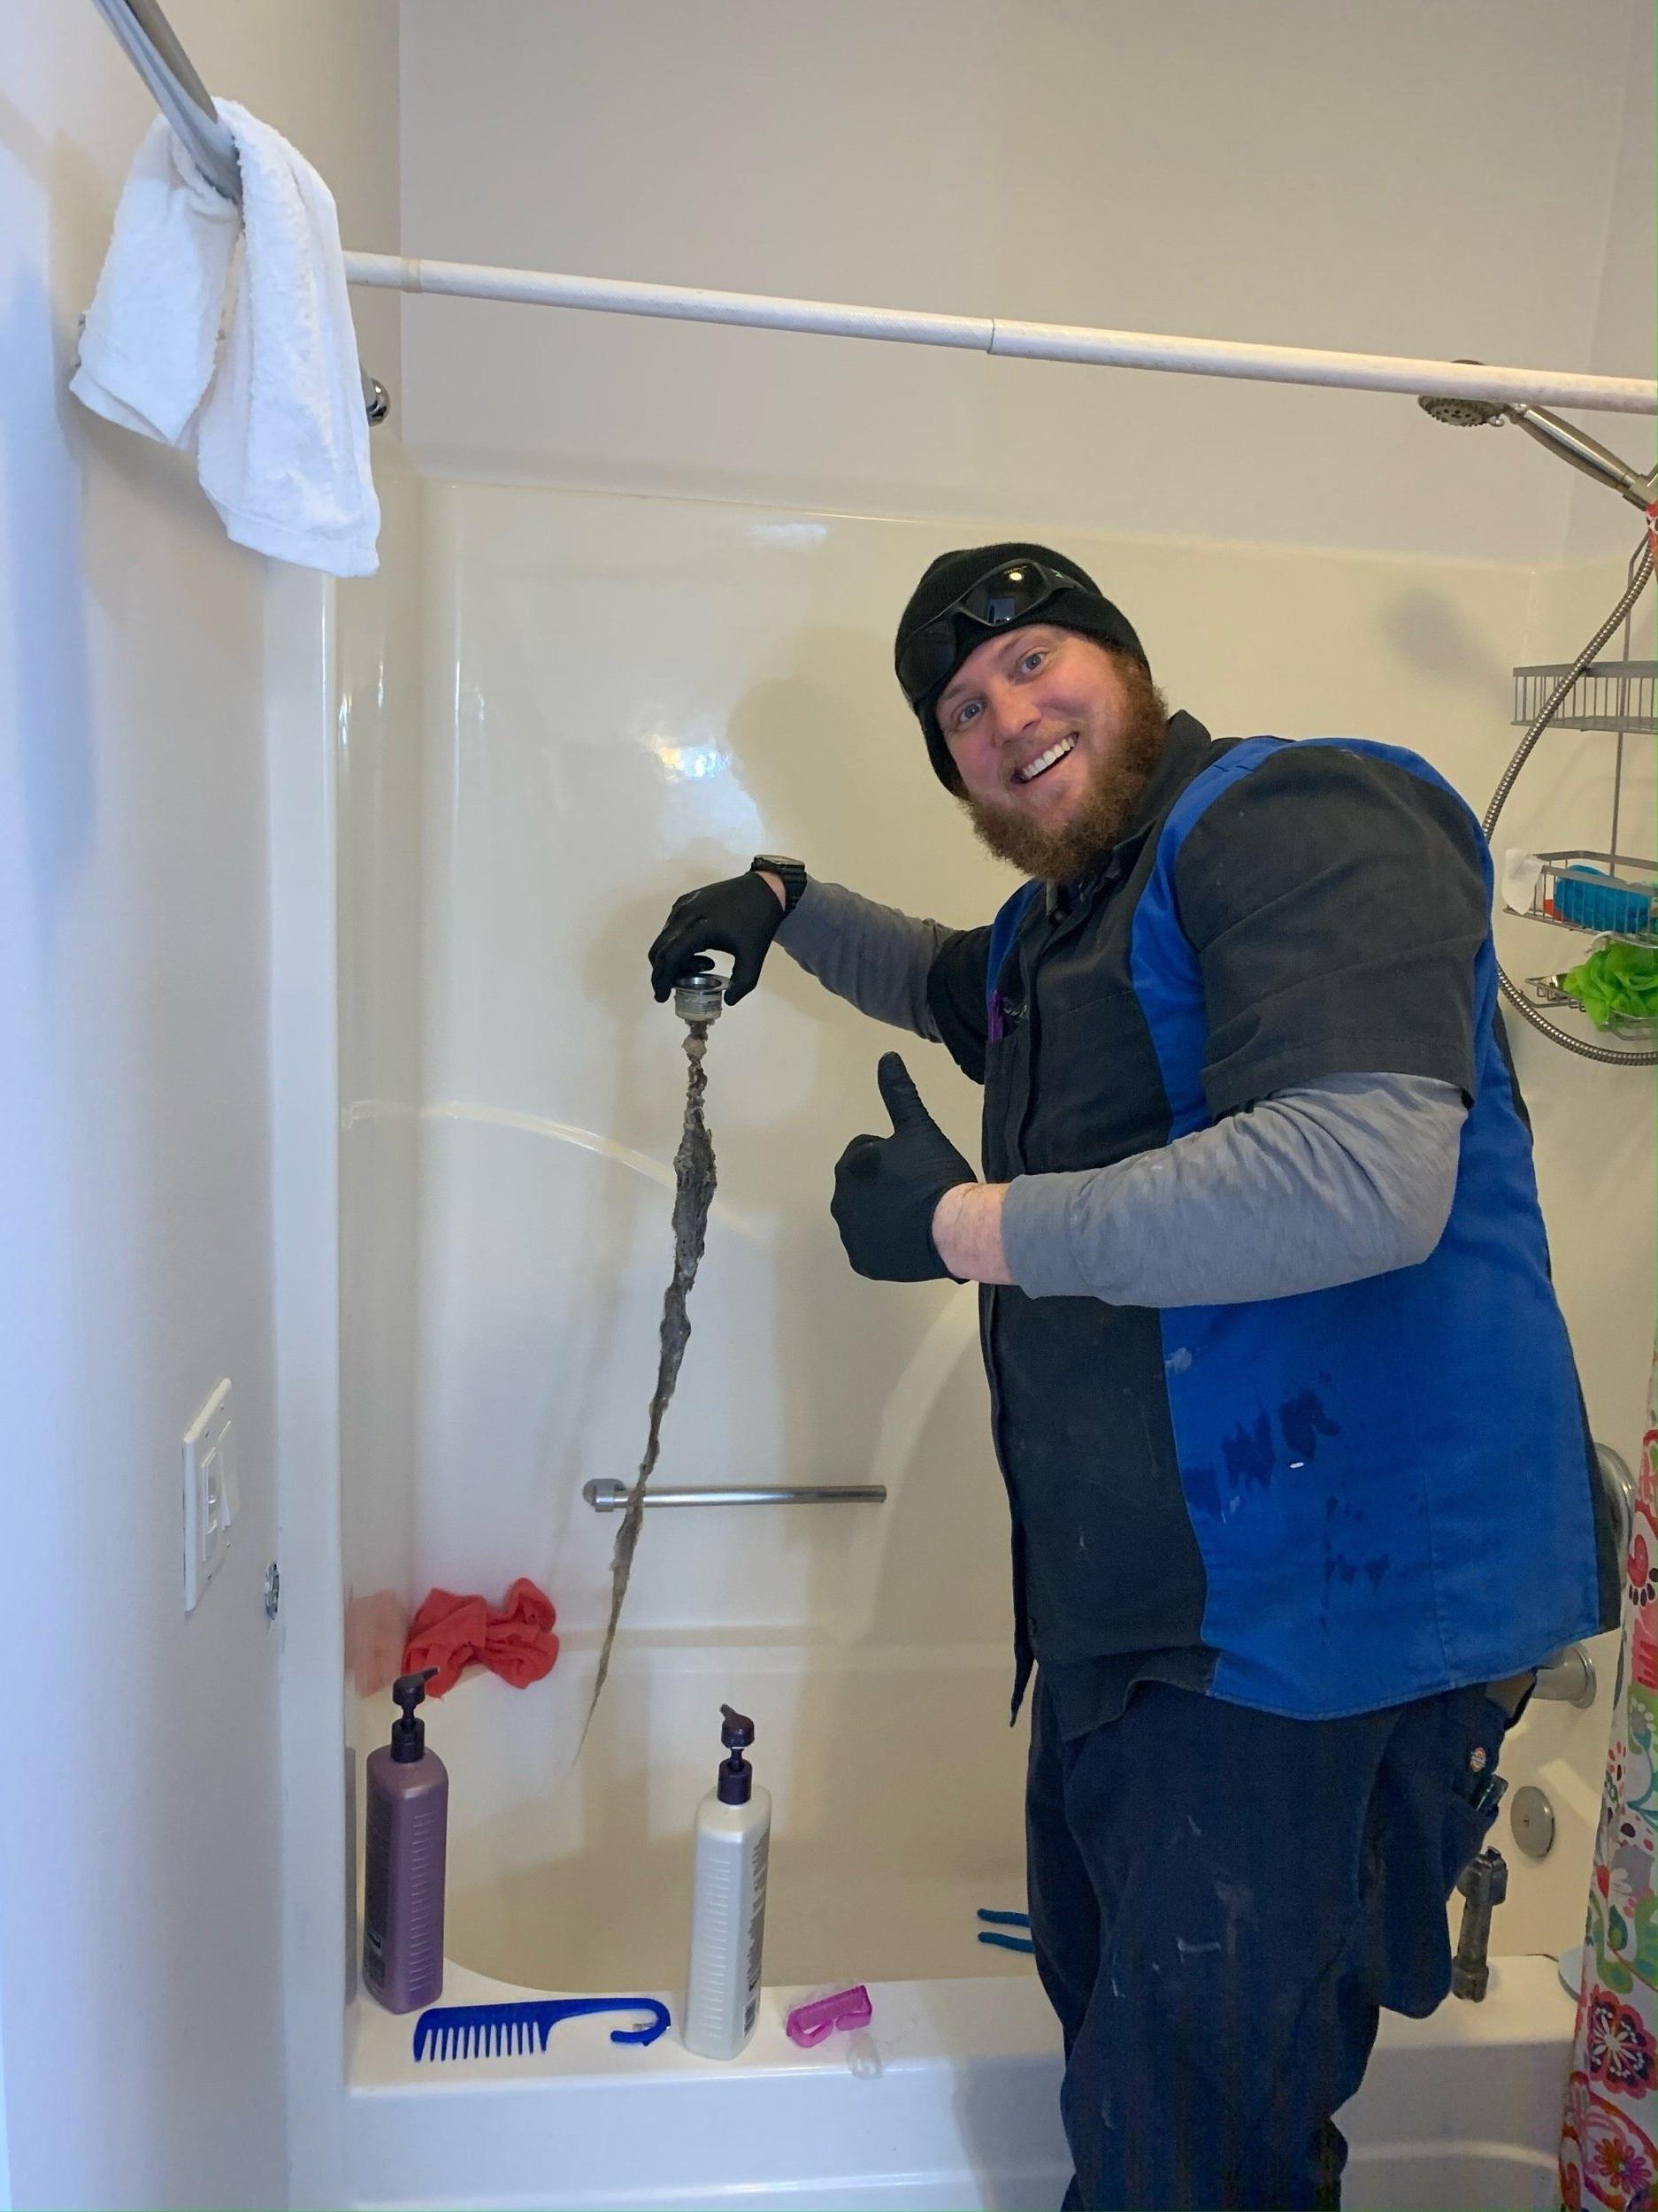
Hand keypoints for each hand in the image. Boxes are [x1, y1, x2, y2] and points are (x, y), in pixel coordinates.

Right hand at [648, 871, 784, 1004]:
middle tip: (679, 987)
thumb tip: (728, 1001)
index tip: (662, 997)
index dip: (663, 980)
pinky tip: (701, 949)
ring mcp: (683, 905)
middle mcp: (684, 914)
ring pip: (665, 938)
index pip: (669, 958)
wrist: (765, 889)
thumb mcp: (753, 957)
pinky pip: (672, 927)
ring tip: (706, 965)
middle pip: (660, 949)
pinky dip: (678, 943)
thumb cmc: (759, 923)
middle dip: (665, 972)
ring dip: (676, 958)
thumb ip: (742, 983)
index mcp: (699, 927)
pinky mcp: (686, 900)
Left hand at [831, 1053, 975, 1280]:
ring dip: (886, 1212)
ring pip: (867, 1216)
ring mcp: (851, 1237)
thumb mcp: (919, 1129)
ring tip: (920, 1214)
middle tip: (920, 1189)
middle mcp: (840, 1203)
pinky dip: (887, 1243)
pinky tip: (912, 1238)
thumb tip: (887, 1056)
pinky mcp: (864, 1264)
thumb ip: (899, 1093)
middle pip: (864, 1186)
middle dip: (886, 1185)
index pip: (865, 1153)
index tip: (917, 1165)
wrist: (954, 1230)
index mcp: (848, 1169)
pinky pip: (873, 1247)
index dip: (893, 1155)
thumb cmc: (935, 1176)